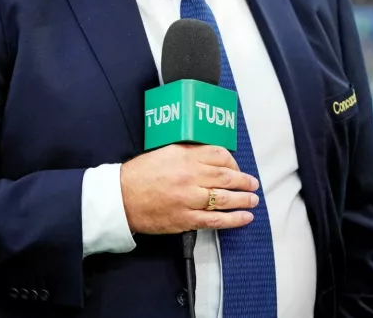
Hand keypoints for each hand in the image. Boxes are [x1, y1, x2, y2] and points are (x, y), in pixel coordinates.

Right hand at [119, 144, 259, 233]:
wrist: (120, 198)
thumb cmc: (139, 174)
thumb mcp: (165, 153)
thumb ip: (188, 153)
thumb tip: (210, 157)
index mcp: (185, 156)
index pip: (219, 156)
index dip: (233, 163)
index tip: (237, 169)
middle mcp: (191, 176)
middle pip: (226, 177)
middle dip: (244, 181)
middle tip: (253, 184)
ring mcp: (190, 198)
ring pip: (225, 198)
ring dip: (243, 199)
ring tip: (253, 200)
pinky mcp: (186, 219)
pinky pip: (215, 220)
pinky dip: (234, 219)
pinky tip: (245, 218)